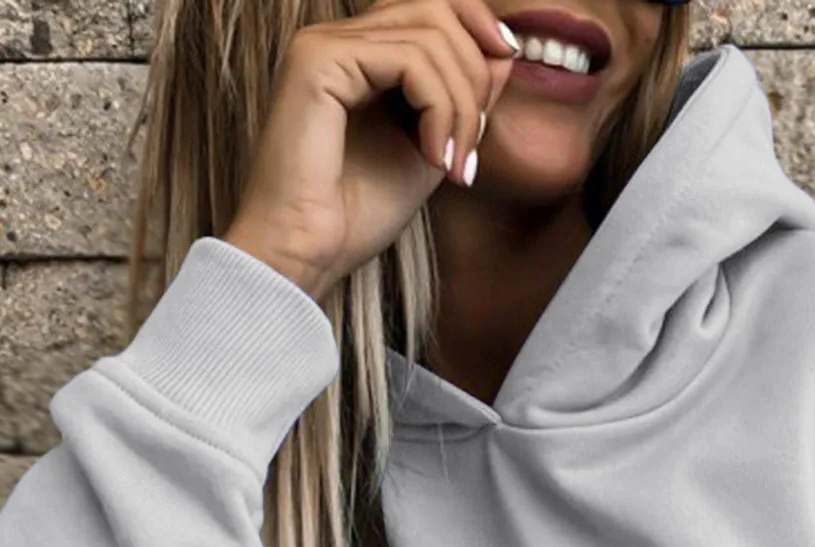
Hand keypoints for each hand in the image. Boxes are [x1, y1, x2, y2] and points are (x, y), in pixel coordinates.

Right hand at [222, 0, 520, 300]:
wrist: (307, 253)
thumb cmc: (356, 215)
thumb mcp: (430, 148)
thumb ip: (460, 99)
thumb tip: (503, 52)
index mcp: (360, 55)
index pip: (432, 6)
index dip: (478, 27)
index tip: (507, 66)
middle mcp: (339, 38)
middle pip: (438, 9)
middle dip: (476, 78)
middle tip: (472, 149)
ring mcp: (325, 44)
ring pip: (431, 34)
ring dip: (461, 106)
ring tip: (454, 164)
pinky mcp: (320, 59)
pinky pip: (410, 59)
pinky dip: (439, 110)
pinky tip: (432, 157)